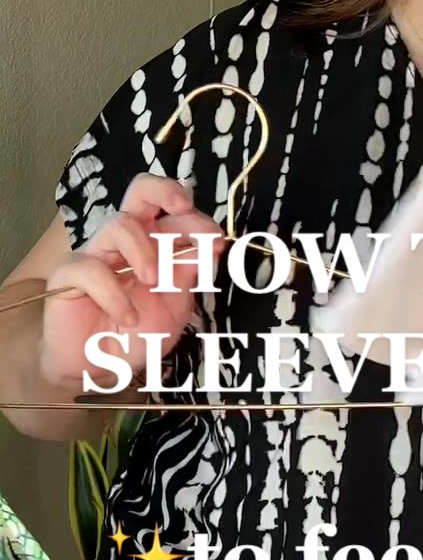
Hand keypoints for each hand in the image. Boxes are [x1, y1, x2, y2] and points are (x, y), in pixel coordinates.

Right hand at [41, 174, 224, 389]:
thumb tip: (212, 246)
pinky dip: (114, 295)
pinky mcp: (69, 274)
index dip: (197, 220)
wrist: (100, 368)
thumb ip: (189, 276)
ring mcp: (97, 253)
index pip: (175, 215)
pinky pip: (91, 269)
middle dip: (165, 191)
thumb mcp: (175, 307)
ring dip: (143, 252)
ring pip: (118, 224)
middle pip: (140, 191)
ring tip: (153, 282)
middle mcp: (126, 241)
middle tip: (183, 208)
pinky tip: (127, 317)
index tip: (216, 241)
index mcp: (155, 244)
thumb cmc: (137, 334)